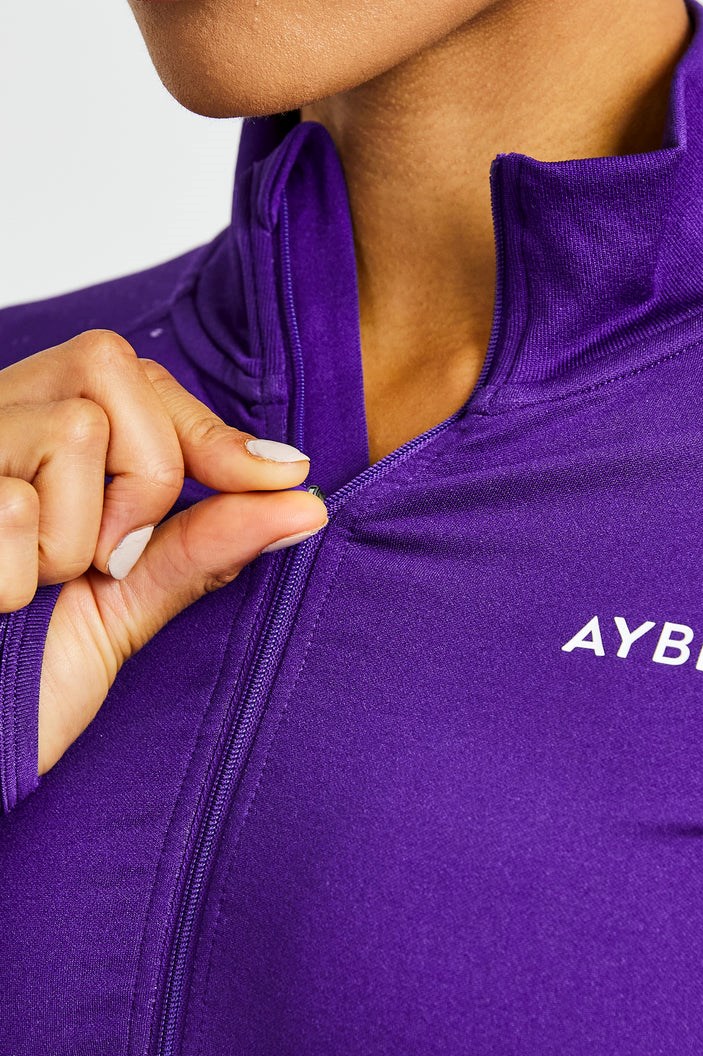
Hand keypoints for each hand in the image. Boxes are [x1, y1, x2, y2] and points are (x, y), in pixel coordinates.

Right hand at [0, 329, 329, 777]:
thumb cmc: (22, 673)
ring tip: (33, 588)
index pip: (126, 370)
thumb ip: (206, 544)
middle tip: (106, 560)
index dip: (206, 429)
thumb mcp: (128, 602)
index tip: (276, 479)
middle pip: (108, 367)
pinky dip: (17, 581)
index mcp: (29, 433)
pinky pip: (18, 507)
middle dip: (145, 475)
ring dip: (75, 541)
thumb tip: (308, 504)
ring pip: (73, 431)